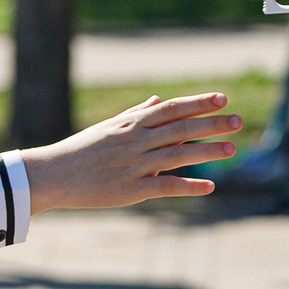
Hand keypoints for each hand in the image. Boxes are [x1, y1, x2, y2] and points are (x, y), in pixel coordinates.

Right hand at [20, 94, 241, 212]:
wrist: (51, 175)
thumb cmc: (82, 150)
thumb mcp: (109, 127)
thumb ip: (137, 113)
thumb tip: (158, 99)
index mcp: (132, 124)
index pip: (171, 109)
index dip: (198, 104)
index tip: (223, 99)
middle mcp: (135, 141)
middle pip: (180, 129)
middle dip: (210, 124)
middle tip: (238, 120)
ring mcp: (133, 164)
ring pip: (177, 155)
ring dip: (206, 151)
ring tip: (233, 148)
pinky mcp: (129, 189)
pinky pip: (164, 186)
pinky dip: (188, 186)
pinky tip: (210, 187)